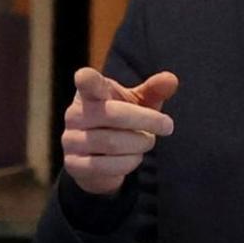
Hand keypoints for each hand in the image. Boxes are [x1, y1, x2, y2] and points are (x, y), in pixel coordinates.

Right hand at [62, 67, 176, 196]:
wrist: (100, 158)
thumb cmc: (122, 122)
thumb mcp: (138, 104)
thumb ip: (153, 90)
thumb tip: (171, 80)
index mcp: (90, 93)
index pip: (85, 83)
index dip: (85, 80)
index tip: (83, 76)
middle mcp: (75, 114)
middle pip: (113, 114)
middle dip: (147, 120)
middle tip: (167, 126)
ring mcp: (71, 140)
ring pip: (112, 143)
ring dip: (140, 144)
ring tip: (146, 142)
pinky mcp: (74, 165)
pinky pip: (107, 166)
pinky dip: (129, 162)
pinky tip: (134, 157)